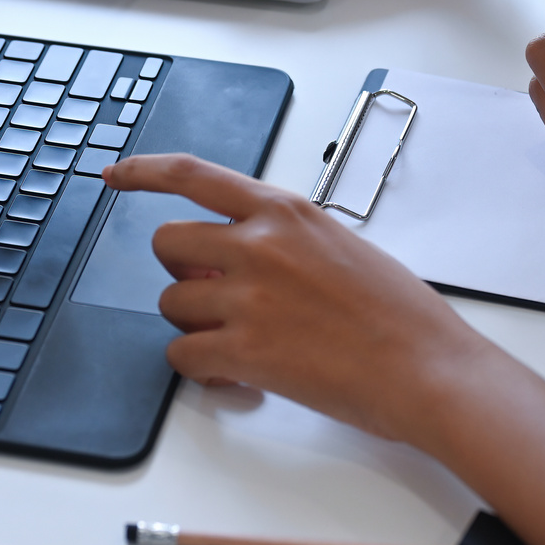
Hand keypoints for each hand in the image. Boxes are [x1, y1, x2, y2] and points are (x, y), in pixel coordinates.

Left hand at [99, 153, 492, 442]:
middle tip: (214, 295)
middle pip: (168, 243)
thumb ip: (280, 241)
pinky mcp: (245, 351)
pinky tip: (238, 373)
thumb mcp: (339, 246)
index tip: (116, 175)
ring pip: (172, 303)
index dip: (144, 172)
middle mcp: (259, 245)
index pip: (193, 174)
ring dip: (196, 324)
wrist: (428, 369)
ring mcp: (248, 298)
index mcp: (285, 211)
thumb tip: (230, 259)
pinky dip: (202, 368)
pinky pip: (183, 355)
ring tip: (244, 340)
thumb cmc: (399, 314)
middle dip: (182, 270)